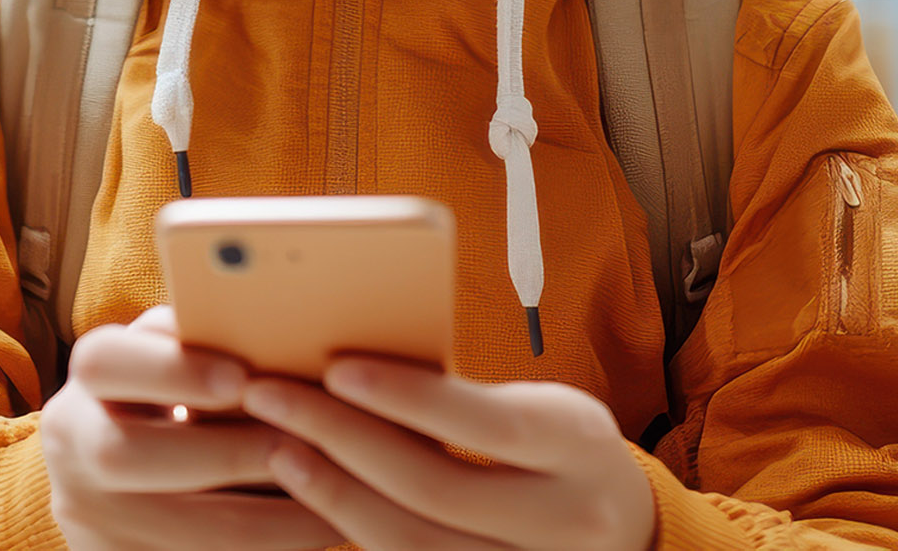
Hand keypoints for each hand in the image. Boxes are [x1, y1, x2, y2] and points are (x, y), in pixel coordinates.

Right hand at [41, 306, 345, 549]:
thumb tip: (269, 317)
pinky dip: (271, 546)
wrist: (118, 486)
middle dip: (223, 452)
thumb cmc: (168, 401)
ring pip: (180, 530)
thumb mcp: (165, 362)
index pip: (102, 363)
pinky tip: (319, 525)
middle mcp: (71, 452)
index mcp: (83, 384)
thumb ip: (195, 338)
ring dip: (268, 515)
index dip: (171, 369)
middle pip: (124, 454)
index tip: (241, 376)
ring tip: (333, 491)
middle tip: (299, 441)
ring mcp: (92, 519)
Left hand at [240, 356, 656, 549]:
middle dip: (341, 438)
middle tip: (272, 397)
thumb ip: (464, 399)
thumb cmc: (558, 451)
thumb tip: (346, 366)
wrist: (624, 532)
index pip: (487, 422)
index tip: (335, 366)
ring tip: (277, 448)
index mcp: (579, 447)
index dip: (407, 396)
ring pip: (414, 545)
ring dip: (332, 494)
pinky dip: (352, 536)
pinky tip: (312, 499)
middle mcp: (568, 522)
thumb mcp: (538, 408)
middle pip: (436, 488)